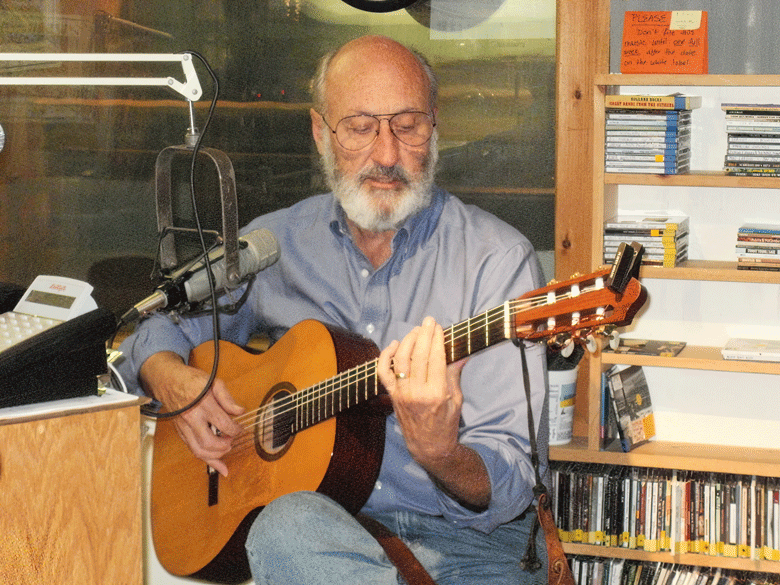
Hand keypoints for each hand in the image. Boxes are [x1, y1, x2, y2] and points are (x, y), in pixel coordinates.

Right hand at [140, 352, 244, 476]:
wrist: (169, 381)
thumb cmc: (192, 381)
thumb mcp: (214, 383)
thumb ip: (228, 398)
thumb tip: (240, 412)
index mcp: (203, 405)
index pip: (223, 424)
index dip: (235, 430)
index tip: (240, 429)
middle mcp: (192, 419)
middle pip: (209, 443)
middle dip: (224, 446)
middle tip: (232, 440)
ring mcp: (184, 427)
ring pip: (199, 451)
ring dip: (216, 456)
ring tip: (226, 449)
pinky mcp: (181, 433)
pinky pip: (193, 450)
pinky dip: (206, 459)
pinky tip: (218, 466)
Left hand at [377, 316, 463, 468]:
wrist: (428, 447)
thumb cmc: (446, 424)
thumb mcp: (457, 401)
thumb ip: (455, 375)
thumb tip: (461, 354)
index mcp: (437, 394)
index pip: (435, 358)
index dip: (436, 339)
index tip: (438, 326)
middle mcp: (417, 393)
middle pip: (418, 355)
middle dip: (424, 334)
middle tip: (428, 321)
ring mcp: (402, 394)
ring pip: (401, 360)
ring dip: (407, 341)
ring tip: (415, 330)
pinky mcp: (392, 396)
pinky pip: (383, 373)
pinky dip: (386, 356)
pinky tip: (394, 344)